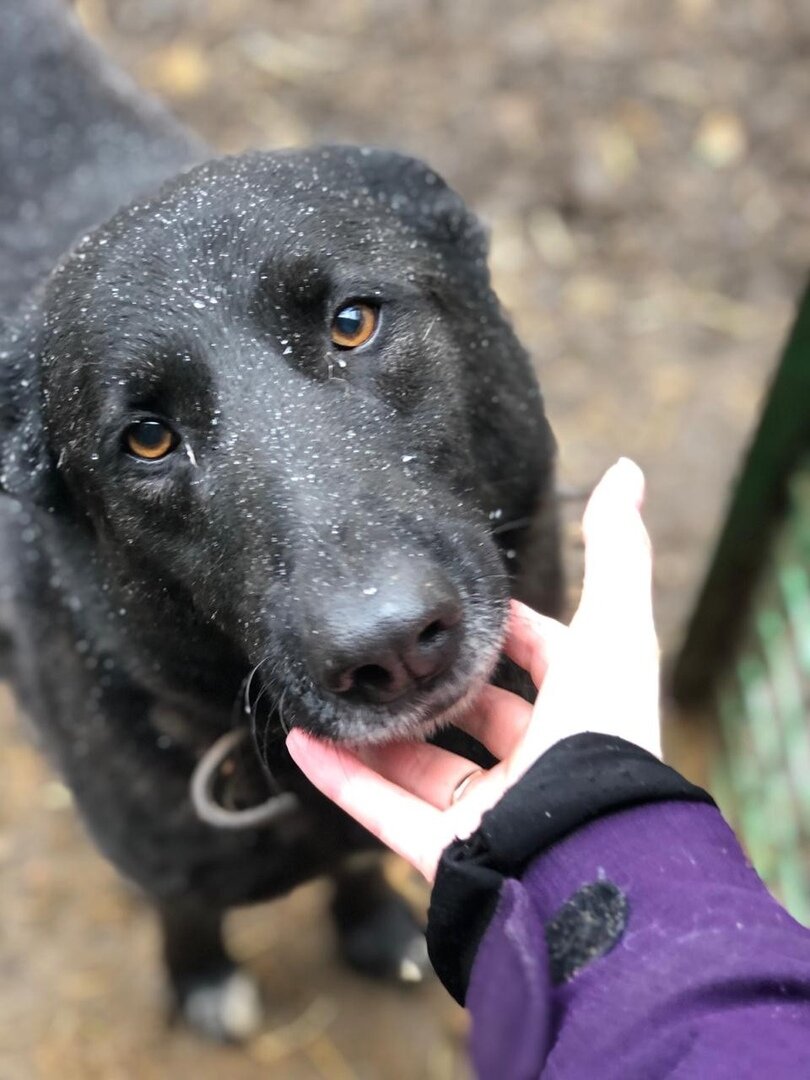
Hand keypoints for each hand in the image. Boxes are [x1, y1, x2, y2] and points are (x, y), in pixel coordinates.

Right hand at [286, 458, 660, 881]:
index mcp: (577, 717)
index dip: (505, 629)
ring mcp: (489, 817)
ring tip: (332, 690)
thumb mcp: (613, 629)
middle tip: (389, 648)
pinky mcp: (445, 856)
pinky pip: (380, 812)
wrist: (581, 854)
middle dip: (432, 684)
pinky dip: (339, 778)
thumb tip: (627, 470)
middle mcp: (537, 768)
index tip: (458, 604)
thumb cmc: (601, 733)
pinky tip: (300, 740)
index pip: (541, 661)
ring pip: (420, 769)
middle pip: (476, 719)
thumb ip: (614, 554)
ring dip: (374, 733)